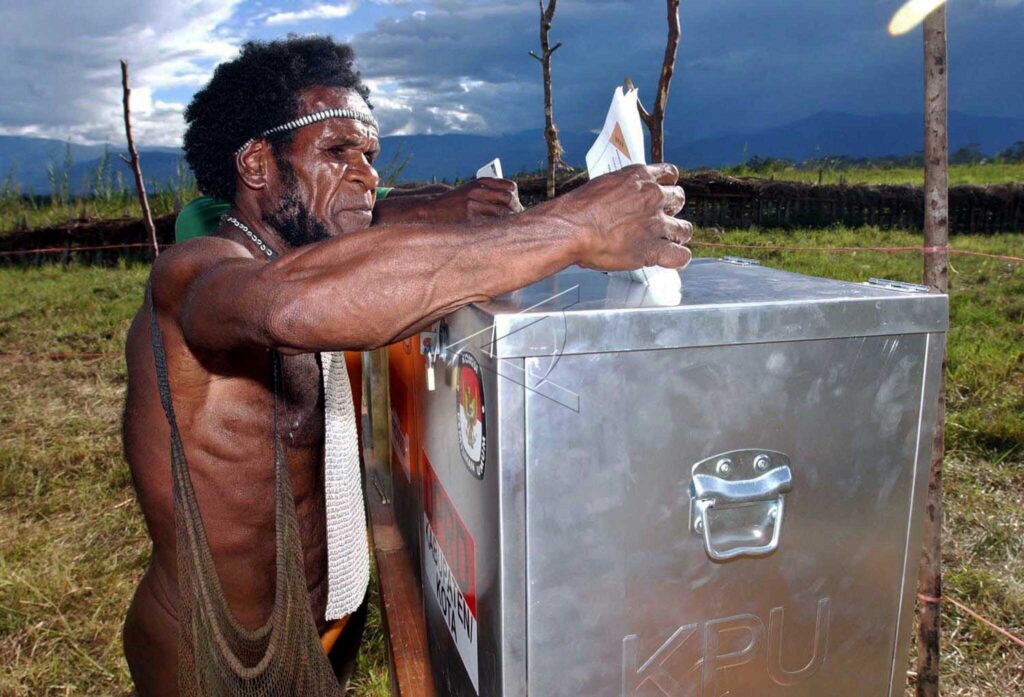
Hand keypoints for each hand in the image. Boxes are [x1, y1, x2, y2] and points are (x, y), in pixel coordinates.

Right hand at [431, 178, 523, 222]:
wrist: (432, 210)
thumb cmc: (455, 203)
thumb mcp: (470, 192)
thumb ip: (488, 194)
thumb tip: (511, 203)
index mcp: (480, 182)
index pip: (509, 185)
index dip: (516, 196)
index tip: (517, 204)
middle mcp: (477, 190)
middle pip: (508, 197)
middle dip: (516, 209)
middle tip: (518, 218)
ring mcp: (473, 203)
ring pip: (501, 212)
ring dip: (509, 220)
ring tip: (510, 227)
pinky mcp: (469, 217)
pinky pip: (490, 223)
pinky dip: (497, 228)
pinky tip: (498, 232)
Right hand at [550, 163, 691, 270]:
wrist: (572, 228)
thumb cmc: (578, 209)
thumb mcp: (602, 185)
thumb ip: (619, 190)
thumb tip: (619, 198)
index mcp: (639, 177)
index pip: (668, 173)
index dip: (667, 185)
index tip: (663, 192)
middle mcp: (652, 197)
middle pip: (678, 199)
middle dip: (672, 209)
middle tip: (661, 218)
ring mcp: (656, 224)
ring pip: (684, 228)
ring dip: (678, 234)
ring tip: (670, 240)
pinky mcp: (652, 249)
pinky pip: (679, 255)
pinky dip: (679, 258)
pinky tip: (674, 258)